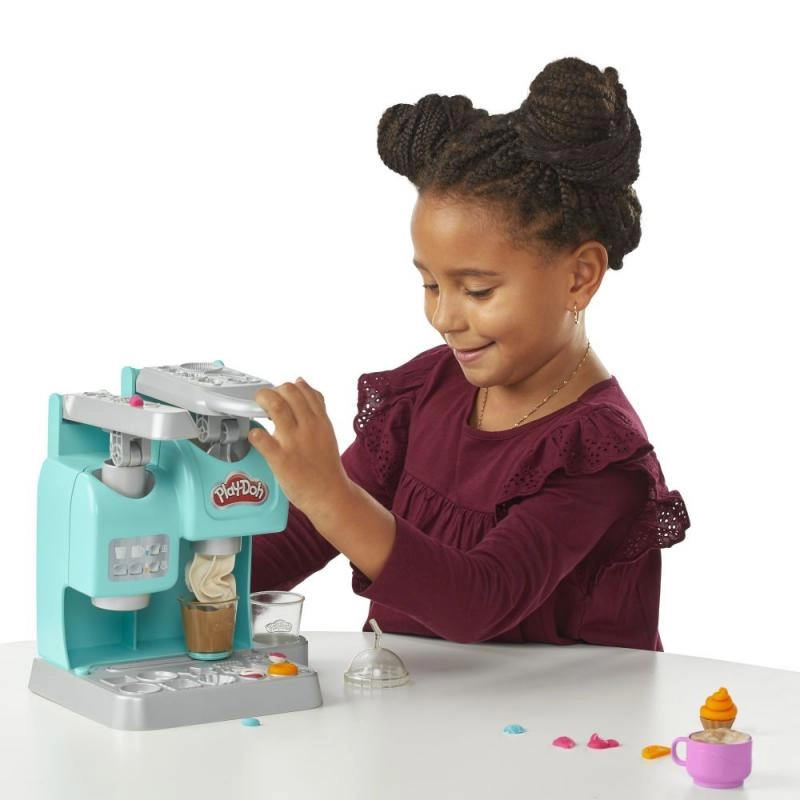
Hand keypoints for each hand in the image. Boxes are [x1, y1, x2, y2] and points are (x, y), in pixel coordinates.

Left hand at [248, 378, 349, 519]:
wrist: (329, 494)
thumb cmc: (325, 464)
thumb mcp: (326, 429)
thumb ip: (316, 406)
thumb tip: (302, 382)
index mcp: (320, 419)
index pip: (303, 389)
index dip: (286, 387)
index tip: (279, 395)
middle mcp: (308, 426)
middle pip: (288, 392)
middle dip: (271, 391)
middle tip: (264, 402)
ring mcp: (294, 442)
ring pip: (276, 407)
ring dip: (262, 402)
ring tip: (257, 410)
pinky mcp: (281, 459)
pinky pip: (262, 439)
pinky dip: (254, 433)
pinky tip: (255, 435)